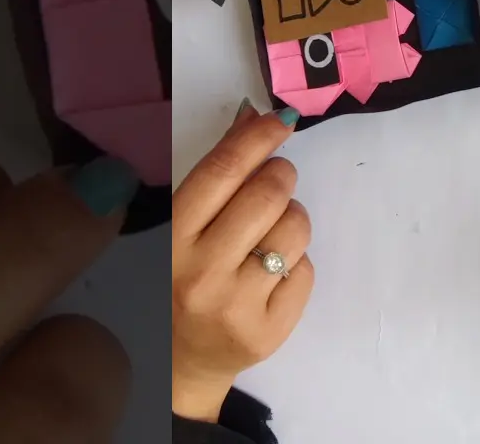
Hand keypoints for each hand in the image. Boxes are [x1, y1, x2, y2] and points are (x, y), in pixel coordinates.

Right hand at [171, 103, 313, 421]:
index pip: (222, 170)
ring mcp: (238, 304)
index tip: (282, 121)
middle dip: (281, 175)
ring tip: (271, 233)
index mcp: (173, 237)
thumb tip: (253, 116)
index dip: (258, 137)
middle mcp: (202, 271)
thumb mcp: (184, 226)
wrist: (180, 363)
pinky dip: (297, 261)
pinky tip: (273, 273)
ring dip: (292, 219)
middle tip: (277, 181)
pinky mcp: (270, 330)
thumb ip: (217, 173)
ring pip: (295, 228)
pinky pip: (306, 268)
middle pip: (267, 194)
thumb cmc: (182, 279)